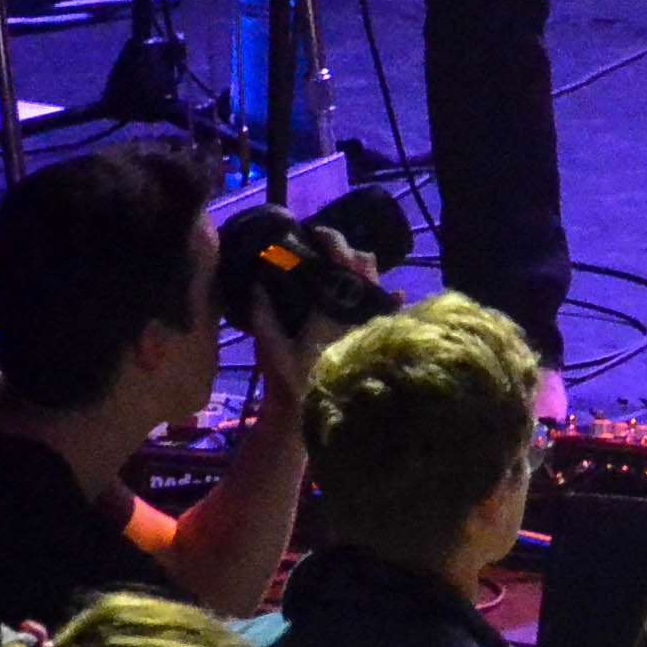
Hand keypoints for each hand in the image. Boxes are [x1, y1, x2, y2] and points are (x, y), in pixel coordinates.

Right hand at [234, 227, 377, 379]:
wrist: (316, 414)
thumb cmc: (291, 380)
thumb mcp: (270, 347)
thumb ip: (262, 314)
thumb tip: (257, 283)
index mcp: (334, 306)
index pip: (342, 259)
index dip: (332, 240)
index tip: (315, 233)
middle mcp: (360, 308)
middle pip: (365, 264)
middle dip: (347, 250)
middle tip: (325, 250)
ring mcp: (371, 322)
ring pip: (377, 281)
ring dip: (362, 269)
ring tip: (340, 268)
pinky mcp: (375, 336)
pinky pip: (389, 308)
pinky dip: (386, 297)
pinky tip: (384, 294)